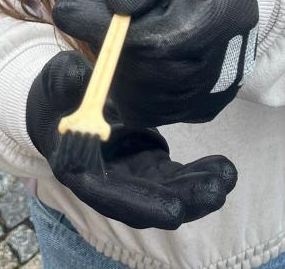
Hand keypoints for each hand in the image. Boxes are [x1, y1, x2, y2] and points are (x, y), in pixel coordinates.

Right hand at [25, 50, 237, 228]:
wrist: (62, 104)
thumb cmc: (58, 91)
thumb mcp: (57, 79)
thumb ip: (65, 79)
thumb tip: (75, 74)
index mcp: (78, 167)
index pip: (109, 195)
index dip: (141, 203)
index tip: (173, 210)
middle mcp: (105, 183)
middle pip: (145, 202)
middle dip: (182, 199)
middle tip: (216, 189)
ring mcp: (128, 177)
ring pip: (165, 194)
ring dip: (196, 190)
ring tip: (227, 175)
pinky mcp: (145, 167)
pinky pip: (174, 178)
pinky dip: (196, 175)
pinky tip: (222, 167)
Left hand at [52, 0, 258, 126]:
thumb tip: (117, 4)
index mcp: (229, 15)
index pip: (158, 42)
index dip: (104, 28)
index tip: (67, 6)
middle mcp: (226, 69)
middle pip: (145, 74)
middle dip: (98, 40)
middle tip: (73, 6)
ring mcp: (206, 98)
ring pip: (136, 98)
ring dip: (103, 59)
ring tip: (94, 18)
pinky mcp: (189, 112)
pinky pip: (138, 109)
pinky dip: (114, 78)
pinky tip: (108, 47)